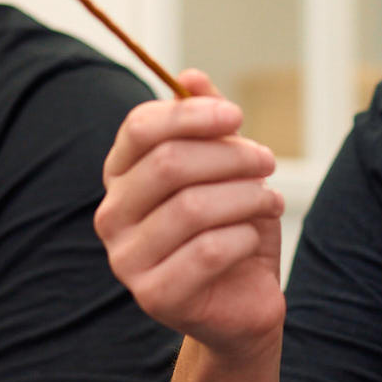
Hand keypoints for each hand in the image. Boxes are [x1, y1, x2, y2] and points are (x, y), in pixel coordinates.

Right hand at [95, 72, 283, 358]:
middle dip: (230, 156)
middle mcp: (112, 216)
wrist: (242, 304)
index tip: (236, 116)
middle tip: (267, 161)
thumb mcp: (227, 170)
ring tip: (269, 200)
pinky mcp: (153, 296)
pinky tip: (253, 238)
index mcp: (122, 177)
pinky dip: (243, 237)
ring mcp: (126, 259)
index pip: (140, 128)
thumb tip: (191, 77)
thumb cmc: (231, 229)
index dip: (191, 114)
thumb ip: (208, 124)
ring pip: (193, 207)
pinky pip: (208, 250)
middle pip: (169, 164)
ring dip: (246, 197)